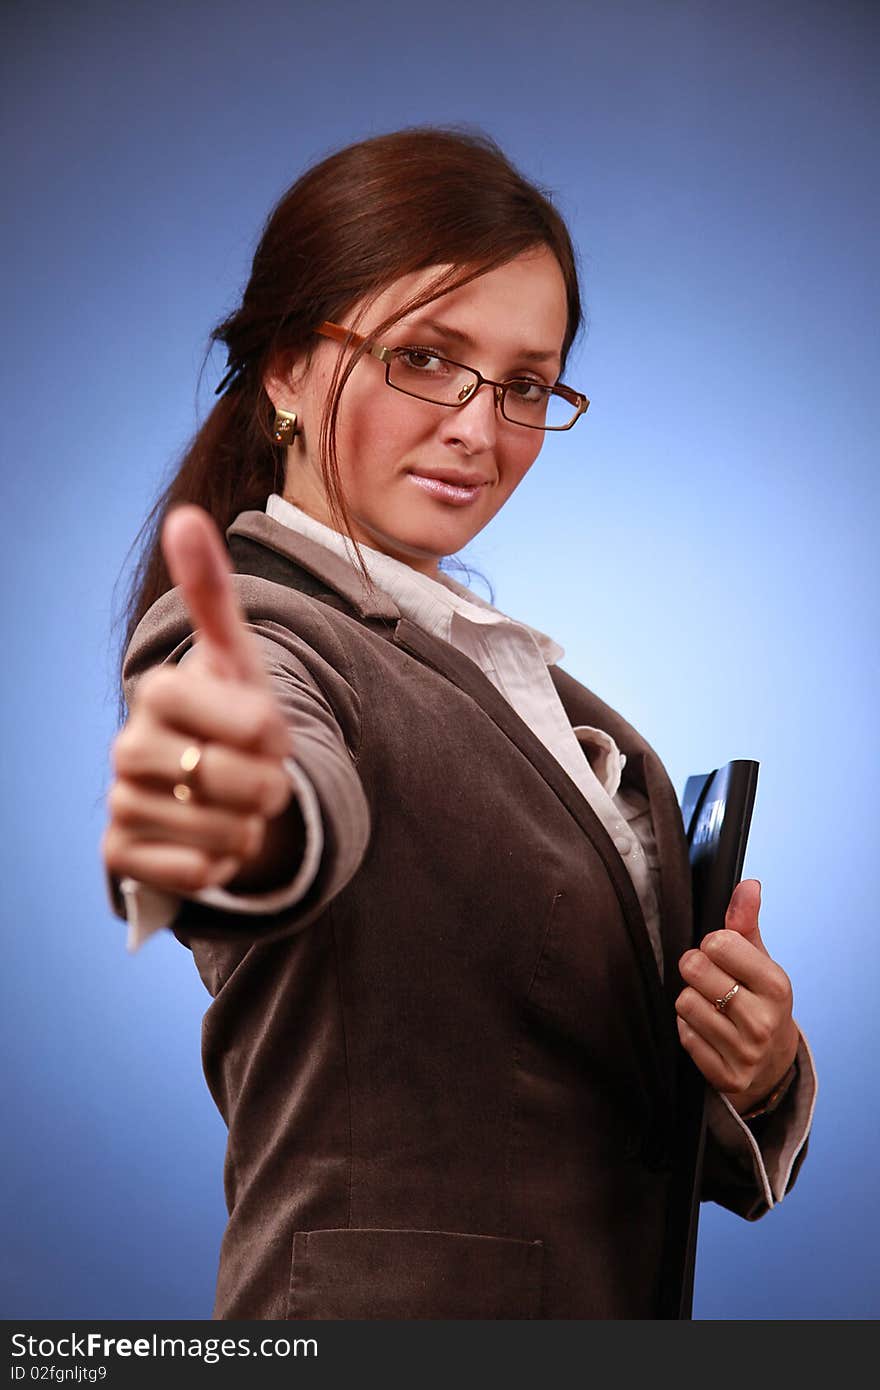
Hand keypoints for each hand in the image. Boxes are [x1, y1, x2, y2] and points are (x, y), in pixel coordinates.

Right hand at [102, 505, 295, 895]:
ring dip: (249, 825)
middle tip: (259, 775)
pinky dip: (222, 864)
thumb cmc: (232, 716)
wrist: (211, 788)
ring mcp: (121, 802)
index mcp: (159, 691)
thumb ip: (214, 593)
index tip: (269, 730)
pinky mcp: (122, 856)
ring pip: (224, 832)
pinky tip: (212, 841)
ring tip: (236, 806)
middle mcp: (126, 746)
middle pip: (238, 782)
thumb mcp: (237, 658)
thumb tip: (185, 516)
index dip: (275, 732)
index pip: (250, 722)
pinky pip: (198, 873)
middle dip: (269, 785)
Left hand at [675, 879, 799, 1114]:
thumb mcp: (759, 960)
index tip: (722, 956)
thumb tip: (748, 884)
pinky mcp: (725, 1076)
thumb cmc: (759, 1000)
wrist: (772, 1064)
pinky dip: (689, 1030)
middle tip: (711, 980)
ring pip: (684, 1003)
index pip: (717, 943)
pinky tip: (708, 1032)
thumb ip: (746, 921)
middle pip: (694, 969)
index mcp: (776, 984)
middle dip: (696, 970)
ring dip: (691, 1001)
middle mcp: (763, 1020)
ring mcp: (745, 1052)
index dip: (712, 945)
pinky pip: (683, 1035)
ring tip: (712, 1007)